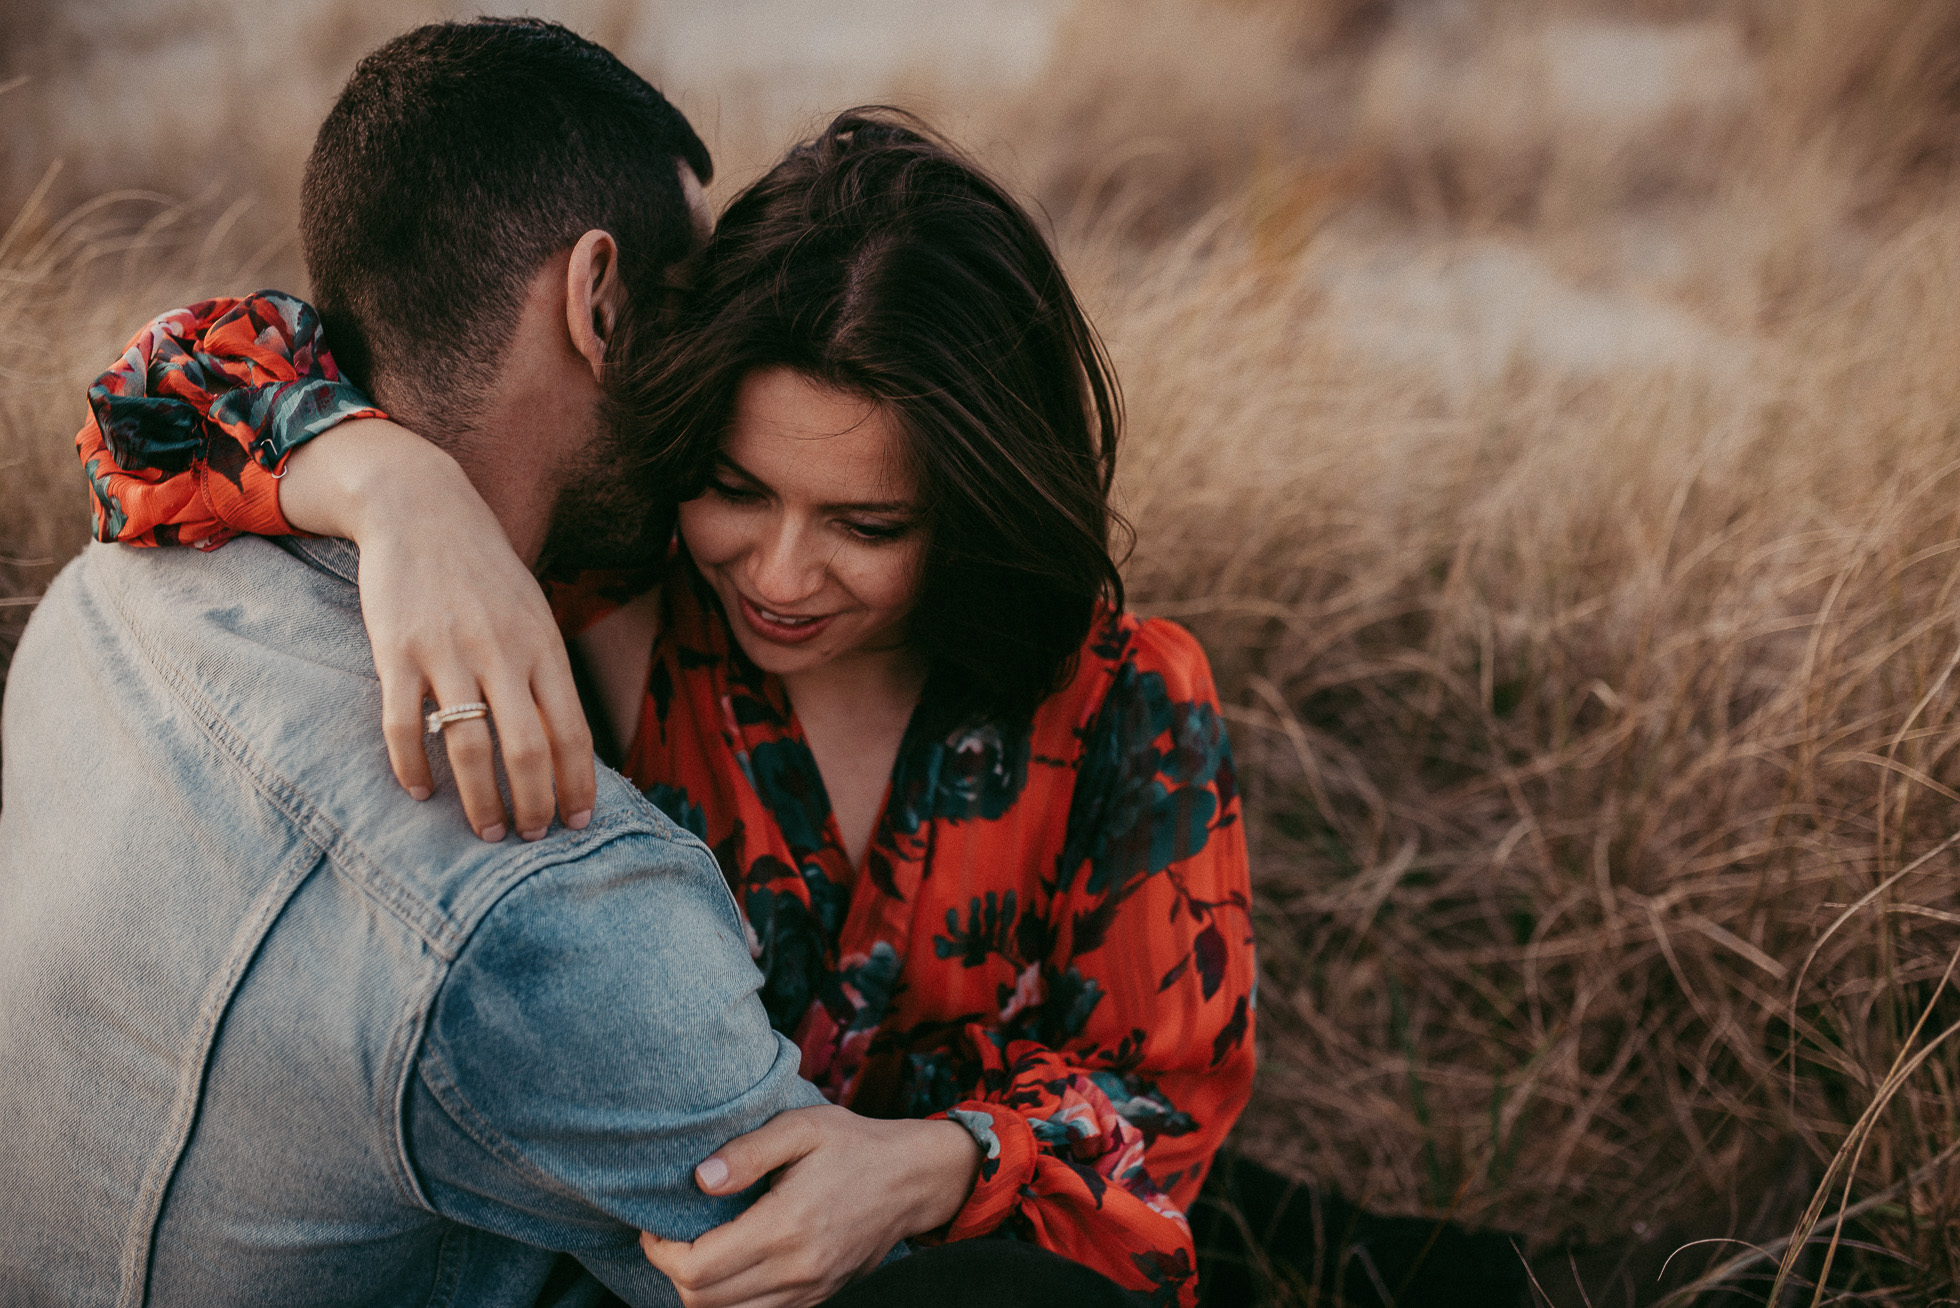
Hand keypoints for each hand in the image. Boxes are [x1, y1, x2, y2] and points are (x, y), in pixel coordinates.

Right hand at [281, 419, 596, 839]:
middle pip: (528, 751)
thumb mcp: (532, 612)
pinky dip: (412, 768)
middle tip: (530, 837)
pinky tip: (419, 792)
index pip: (573, 732)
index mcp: (544, 647)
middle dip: (534, 805)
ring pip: (471, 749)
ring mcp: (449, 653)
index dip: (578, 785)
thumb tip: (564, 741)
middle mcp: (503, 653)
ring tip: (486, 830)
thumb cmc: (483, 570)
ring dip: (481, 801)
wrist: (420, 506)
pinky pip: (406, 726)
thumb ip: (545, 670)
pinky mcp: (397, 652)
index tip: (578, 824)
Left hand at [640, 1105, 981, 1307]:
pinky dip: (732, 1301)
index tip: (658, 1223)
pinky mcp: (817, 1298)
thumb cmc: (855, 1146)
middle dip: (674, 1271)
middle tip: (672, 1235)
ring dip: (701, 1292)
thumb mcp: (802, 1127)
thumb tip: (700, 1178)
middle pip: (702, 1302)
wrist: (914, 1179)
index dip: (661, 1251)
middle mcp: (796, 1270)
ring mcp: (809, 1291)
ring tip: (700, 1250)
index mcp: (786, 1226)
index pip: (697, 1268)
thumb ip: (748, 1150)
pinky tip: (732, 1263)